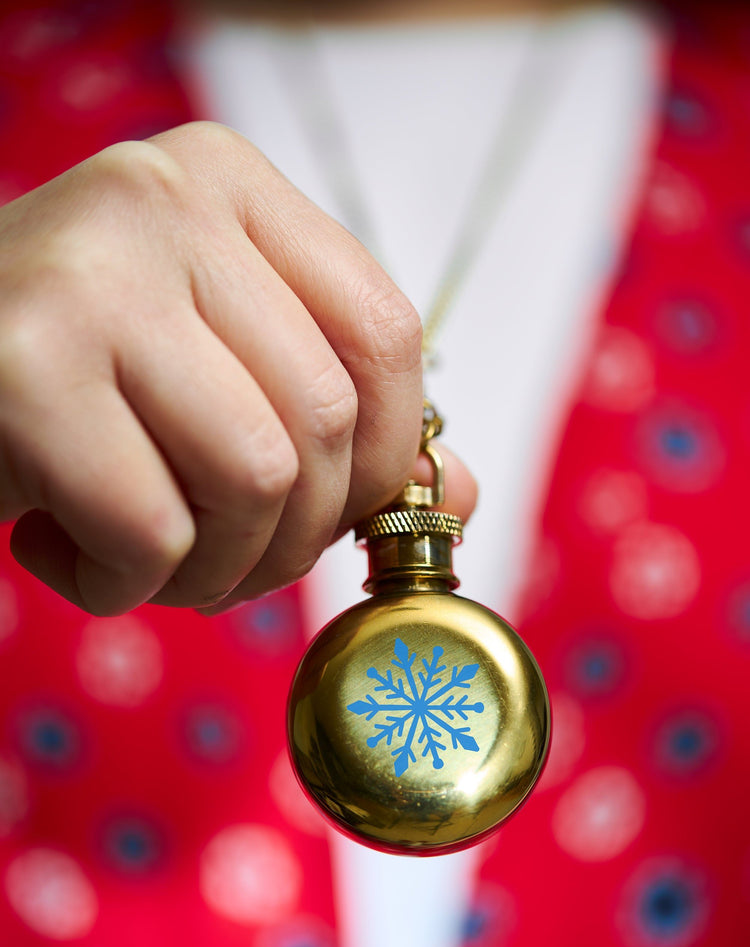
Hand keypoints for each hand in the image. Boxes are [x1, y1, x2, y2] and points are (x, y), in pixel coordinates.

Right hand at [0, 122, 475, 614]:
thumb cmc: (67, 378)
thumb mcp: (210, 364)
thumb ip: (336, 419)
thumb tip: (457, 495)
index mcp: (228, 186)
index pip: (384, 332)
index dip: (384, 458)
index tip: (336, 513)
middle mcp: (165, 203)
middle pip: (322, 419)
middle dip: (291, 541)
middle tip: (227, 565)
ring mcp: (94, 277)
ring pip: (253, 478)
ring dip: (214, 570)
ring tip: (147, 561)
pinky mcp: (28, 369)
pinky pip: (153, 531)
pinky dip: (123, 586)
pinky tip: (67, 552)